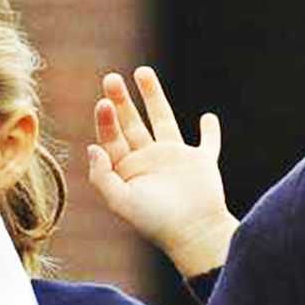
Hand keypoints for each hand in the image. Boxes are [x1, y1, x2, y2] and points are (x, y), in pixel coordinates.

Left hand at [88, 67, 236, 277]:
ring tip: (143, 71)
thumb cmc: (155, 221)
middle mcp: (149, 162)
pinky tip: (208, 118)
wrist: (193, 233)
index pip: (112, 138)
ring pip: (163, 121)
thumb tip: (93, 147)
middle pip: (132, 124)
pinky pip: (208, 144)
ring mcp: (176, 161)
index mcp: (127, 171)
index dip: (106, 120)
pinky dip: (211, 132)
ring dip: (154, 97)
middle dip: (122, 101)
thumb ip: (103, 176)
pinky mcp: (203, 164)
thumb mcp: (122, 202)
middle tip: (111, 78)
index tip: (104, 103)